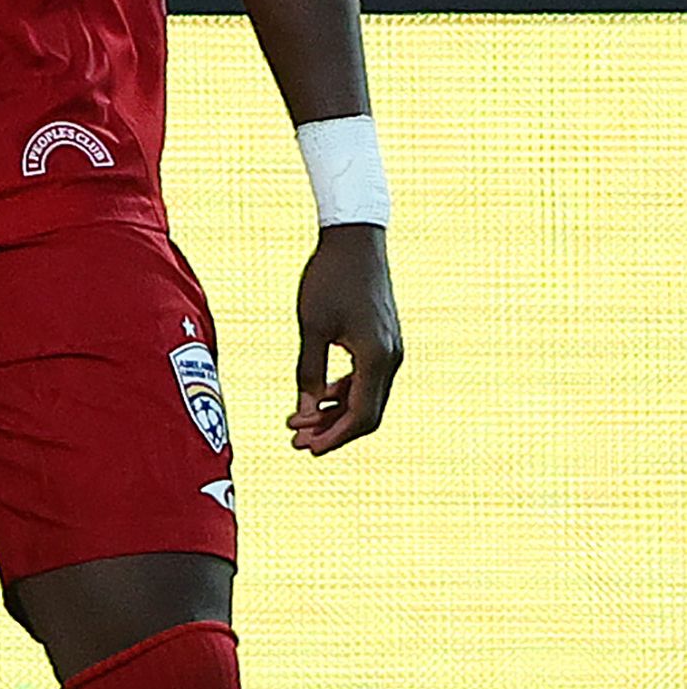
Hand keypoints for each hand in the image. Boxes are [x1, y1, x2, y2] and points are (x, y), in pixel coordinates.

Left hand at [290, 223, 400, 451]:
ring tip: (298, 422)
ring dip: (334, 412)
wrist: (355, 240)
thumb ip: (309, 370)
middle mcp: (391, 359)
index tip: (306, 449)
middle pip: (367, 413)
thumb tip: (304, 411)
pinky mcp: (383, 342)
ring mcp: (390, 351)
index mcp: (377, 359)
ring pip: (366, 397)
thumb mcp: (312, 326)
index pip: (362, 416)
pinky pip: (366, 379)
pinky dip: (343, 392)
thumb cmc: (330, 279)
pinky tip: (317, 396)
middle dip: (333, 430)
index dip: (334, 437)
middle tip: (297, 443)